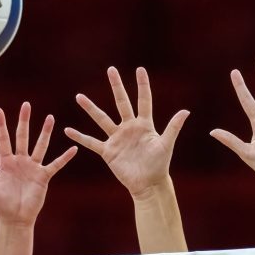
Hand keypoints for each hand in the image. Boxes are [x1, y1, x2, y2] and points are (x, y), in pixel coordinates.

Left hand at [0, 104, 75, 226]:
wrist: (14, 218)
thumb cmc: (0, 203)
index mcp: (6, 161)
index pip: (3, 139)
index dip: (1, 125)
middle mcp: (20, 161)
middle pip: (23, 137)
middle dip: (24, 121)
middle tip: (26, 105)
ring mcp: (33, 167)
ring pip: (40, 146)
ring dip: (45, 132)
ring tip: (50, 118)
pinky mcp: (43, 177)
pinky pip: (55, 165)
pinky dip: (64, 158)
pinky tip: (73, 149)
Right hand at [65, 67, 188, 198]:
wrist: (148, 184)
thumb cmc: (160, 165)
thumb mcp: (166, 145)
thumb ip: (173, 127)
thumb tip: (186, 111)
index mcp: (144, 124)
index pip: (143, 100)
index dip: (142, 85)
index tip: (139, 69)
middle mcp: (129, 128)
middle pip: (121, 102)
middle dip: (116, 86)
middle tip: (111, 70)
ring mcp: (117, 138)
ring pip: (102, 119)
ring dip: (91, 108)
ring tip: (79, 96)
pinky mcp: (108, 151)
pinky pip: (92, 142)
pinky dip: (80, 137)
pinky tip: (68, 130)